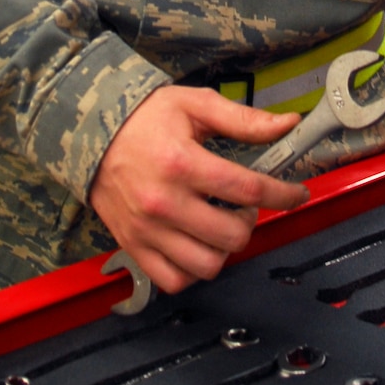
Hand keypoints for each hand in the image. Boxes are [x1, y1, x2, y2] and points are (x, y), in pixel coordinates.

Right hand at [89, 85, 308, 293]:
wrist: (88, 134)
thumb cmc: (143, 118)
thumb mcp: (194, 104)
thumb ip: (244, 119)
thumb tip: (288, 124)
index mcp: (182, 163)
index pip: (248, 190)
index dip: (282, 194)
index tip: (295, 193)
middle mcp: (164, 202)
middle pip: (232, 235)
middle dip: (251, 221)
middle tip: (246, 205)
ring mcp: (147, 230)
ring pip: (206, 265)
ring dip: (224, 249)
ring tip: (221, 226)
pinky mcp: (133, 246)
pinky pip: (173, 280)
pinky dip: (193, 271)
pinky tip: (198, 246)